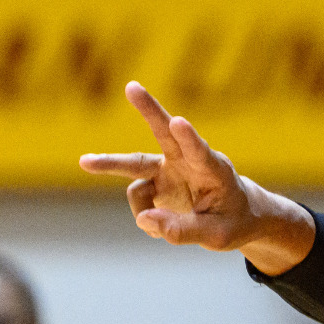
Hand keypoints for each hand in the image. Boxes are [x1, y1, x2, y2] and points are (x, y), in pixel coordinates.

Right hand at [80, 83, 314, 274]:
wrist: (237, 216)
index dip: (188, 138)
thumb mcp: (217, 235)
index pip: (200, 152)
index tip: (178, 122)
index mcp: (214, 170)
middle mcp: (188, 162)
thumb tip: (144, 220)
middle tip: (131, 87)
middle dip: (148, 109)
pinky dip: (145, 216)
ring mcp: (170, 169)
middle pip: (163, 133)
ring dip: (108, 163)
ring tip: (85, 161)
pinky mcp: (156, 180)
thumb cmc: (235, 221)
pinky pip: (138, 197)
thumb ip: (183, 231)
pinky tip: (161, 225)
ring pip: (134, 163)